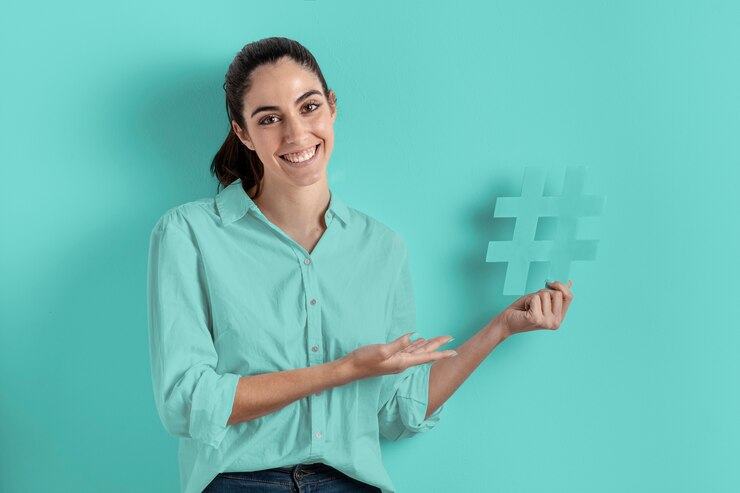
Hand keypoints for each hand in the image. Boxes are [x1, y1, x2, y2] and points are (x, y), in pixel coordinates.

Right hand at [339, 332, 456, 379]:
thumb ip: (398, 344)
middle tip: (450, 337)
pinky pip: (407, 349)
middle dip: (437, 345)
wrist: (350, 369)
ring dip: (428, 344)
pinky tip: (418, 340)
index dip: (441, 353)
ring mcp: (396, 360)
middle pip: (424, 352)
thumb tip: (414, 336)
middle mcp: (402, 362)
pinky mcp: (390, 357)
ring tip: (439, 339)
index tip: (455, 351)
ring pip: (417, 350)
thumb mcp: (381, 351)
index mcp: (403, 362)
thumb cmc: (364, 360)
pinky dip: (415, 344)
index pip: (427, 357)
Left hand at [496, 280, 573, 337]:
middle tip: (534, 302)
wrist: (507, 322)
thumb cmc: (523, 309)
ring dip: (533, 297)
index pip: (569, 296)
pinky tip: (525, 309)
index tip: (550, 284)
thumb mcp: (542, 300)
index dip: (561, 286)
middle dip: (543, 292)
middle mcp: (556, 322)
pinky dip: (528, 300)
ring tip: (528, 307)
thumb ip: (555, 293)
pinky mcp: (536, 319)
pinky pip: (535, 298)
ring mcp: (547, 322)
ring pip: (545, 295)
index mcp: (560, 318)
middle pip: (557, 293)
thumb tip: (569, 282)